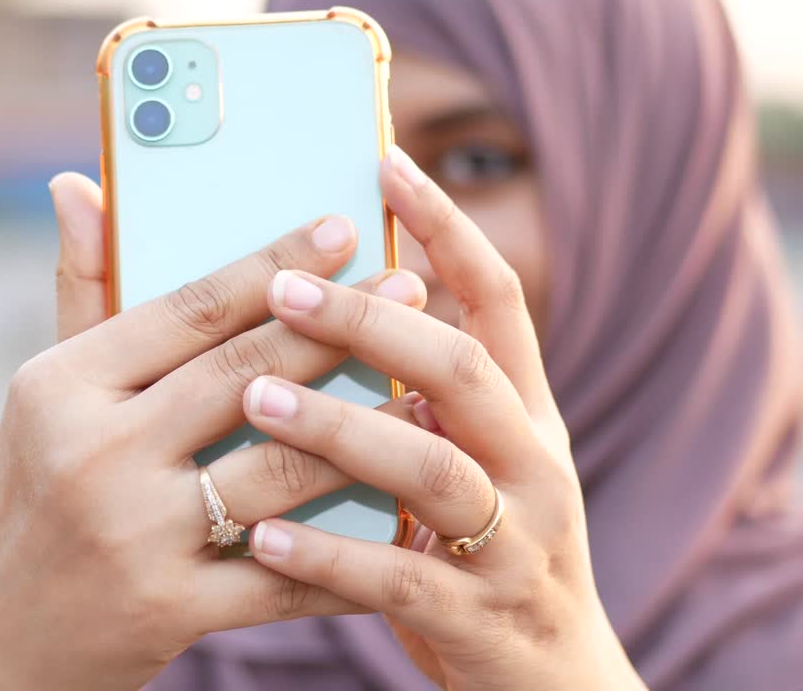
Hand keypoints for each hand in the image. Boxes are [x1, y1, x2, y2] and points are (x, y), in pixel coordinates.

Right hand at [0, 173, 427, 689]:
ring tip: (423, 390)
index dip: (275, 264)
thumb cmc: (33, 501)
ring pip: (282, 467)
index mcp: (59, 387)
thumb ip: (78, 293)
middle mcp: (95, 455)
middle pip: (247, 374)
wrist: (1, 644)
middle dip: (340, 326)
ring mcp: (135, 537)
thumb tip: (76, 186)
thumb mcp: (42, 400)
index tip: (343, 229)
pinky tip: (400, 506)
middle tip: (409, 287)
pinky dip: (348, 540)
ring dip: (365, 427)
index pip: (187, 308)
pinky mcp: (172, 610)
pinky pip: (287, 567)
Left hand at [240, 148, 645, 689]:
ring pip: (433, 469)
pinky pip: (401, 579)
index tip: (384, 163)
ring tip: (257, 398)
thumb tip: (313, 307)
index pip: (495, 298)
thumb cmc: (472, 546)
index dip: (447, 227)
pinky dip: (329, 555)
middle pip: (464, 370)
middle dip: (376, 322)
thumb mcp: (452, 458)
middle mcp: (532, 463)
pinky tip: (258, 534)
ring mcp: (516, 542)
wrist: (545, 681)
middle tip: (287, 285)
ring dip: (343, 429)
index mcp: (522, 412)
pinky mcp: (482, 618)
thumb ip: (400, 393)